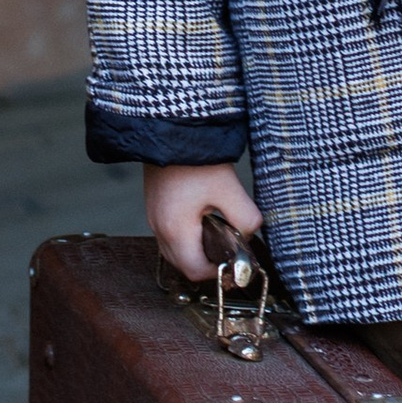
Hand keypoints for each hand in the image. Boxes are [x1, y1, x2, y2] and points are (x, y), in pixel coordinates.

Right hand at [141, 161, 264, 280]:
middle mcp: (159, 228)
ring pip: (174, 251)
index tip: (234, 262)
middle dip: (206, 264)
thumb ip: (246, 220)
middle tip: (228, 250)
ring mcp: (153, 217)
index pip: (195, 271)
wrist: (172, 129)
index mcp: (176, 230)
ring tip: (217, 233)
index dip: (218, 273)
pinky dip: (185, 237)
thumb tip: (248, 236)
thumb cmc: (197, 159)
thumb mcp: (230, 190)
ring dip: (195, 250)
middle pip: (182, 265)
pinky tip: (203, 219)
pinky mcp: (154, 206)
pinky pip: (168, 234)